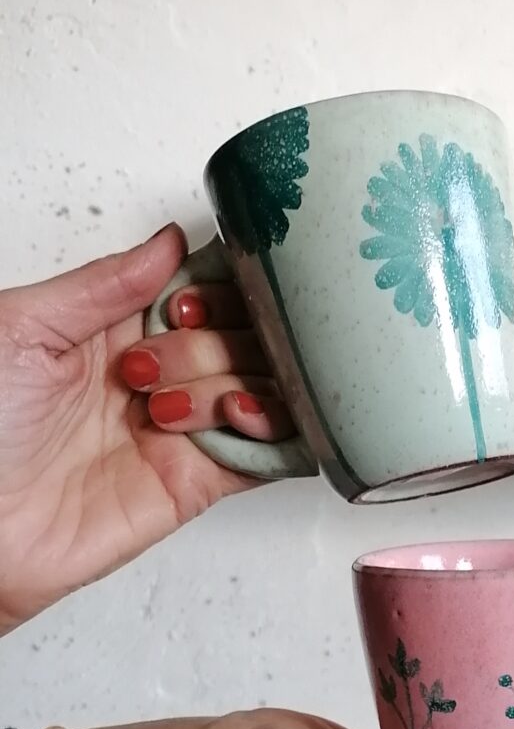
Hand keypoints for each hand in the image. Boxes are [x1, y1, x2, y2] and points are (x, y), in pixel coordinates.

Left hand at [0, 227, 294, 633]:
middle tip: (155, 370)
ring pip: (259, 389)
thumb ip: (104, 285)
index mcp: (116, 330)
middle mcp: (157, 377)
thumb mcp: (24, 327)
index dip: (213, 289)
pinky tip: (241, 417)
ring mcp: (181, 431)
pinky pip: (264, 455)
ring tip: (183, 407)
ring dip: (238, 384)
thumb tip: (168, 244)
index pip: (200, 291)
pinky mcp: (196, 484)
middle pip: (238, 338)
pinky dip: (274, 431)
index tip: (190, 303)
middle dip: (212, 344)